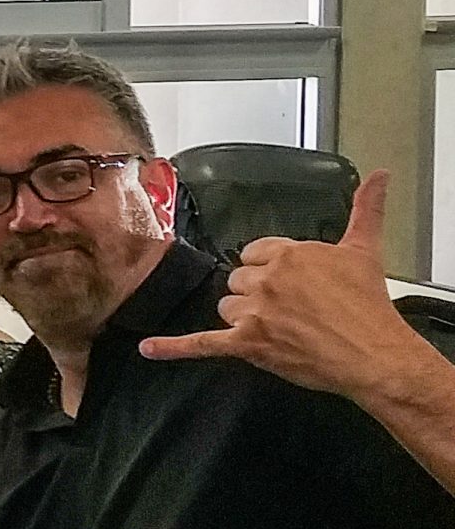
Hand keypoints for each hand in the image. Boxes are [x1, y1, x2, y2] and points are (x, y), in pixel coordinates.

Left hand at [139, 174, 434, 401]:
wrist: (373, 354)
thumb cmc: (369, 307)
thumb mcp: (364, 250)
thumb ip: (366, 209)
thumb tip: (380, 175)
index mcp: (288, 254)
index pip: (254, 252)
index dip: (268, 266)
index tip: (286, 278)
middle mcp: (266, 280)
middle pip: (238, 280)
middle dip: (257, 292)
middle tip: (288, 307)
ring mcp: (254, 313)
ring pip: (227, 308)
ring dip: (243, 317)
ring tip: (278, 326)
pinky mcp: (247, 344)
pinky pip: (202, 344)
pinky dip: (173, 348)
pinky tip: (148, 349)